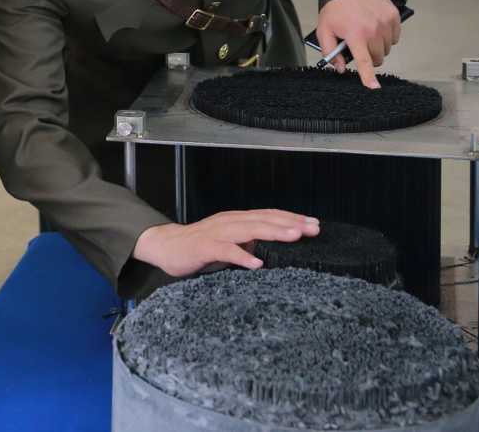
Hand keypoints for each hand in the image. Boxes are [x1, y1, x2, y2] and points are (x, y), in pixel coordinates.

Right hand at [133, 210, 319, 276]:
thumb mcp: (229, 243)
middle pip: (265, 219)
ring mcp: (218, 233)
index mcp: (237, 220)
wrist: (164, 246)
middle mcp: (230, 222)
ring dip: (273, 232)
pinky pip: (226, 251)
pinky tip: (256, 262)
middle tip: (313, 228)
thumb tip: (273, 248)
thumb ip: (248, 243)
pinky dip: (242, 255)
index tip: (314, 224)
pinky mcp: (205, 247)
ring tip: (294, 236)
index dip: (292, 218)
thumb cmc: (198, 247)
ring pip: (249, 230)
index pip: (269, 216)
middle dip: (291, 223)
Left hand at [315, 0, 401, 87]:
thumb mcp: (324, 29)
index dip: (368, 77)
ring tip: (366, 33)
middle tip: (359, 45)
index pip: (364, 61)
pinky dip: (387, 36)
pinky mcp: (393, 16)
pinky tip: (376, 27)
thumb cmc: (336, 8)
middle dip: (369, 55)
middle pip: (378, 58)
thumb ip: (330, 51)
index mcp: (355, 35)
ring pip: (387, 48)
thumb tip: (340, 68)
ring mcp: (385, 23)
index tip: (374, 88)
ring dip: (378, 46)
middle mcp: (373, 30)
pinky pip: (395, 36)